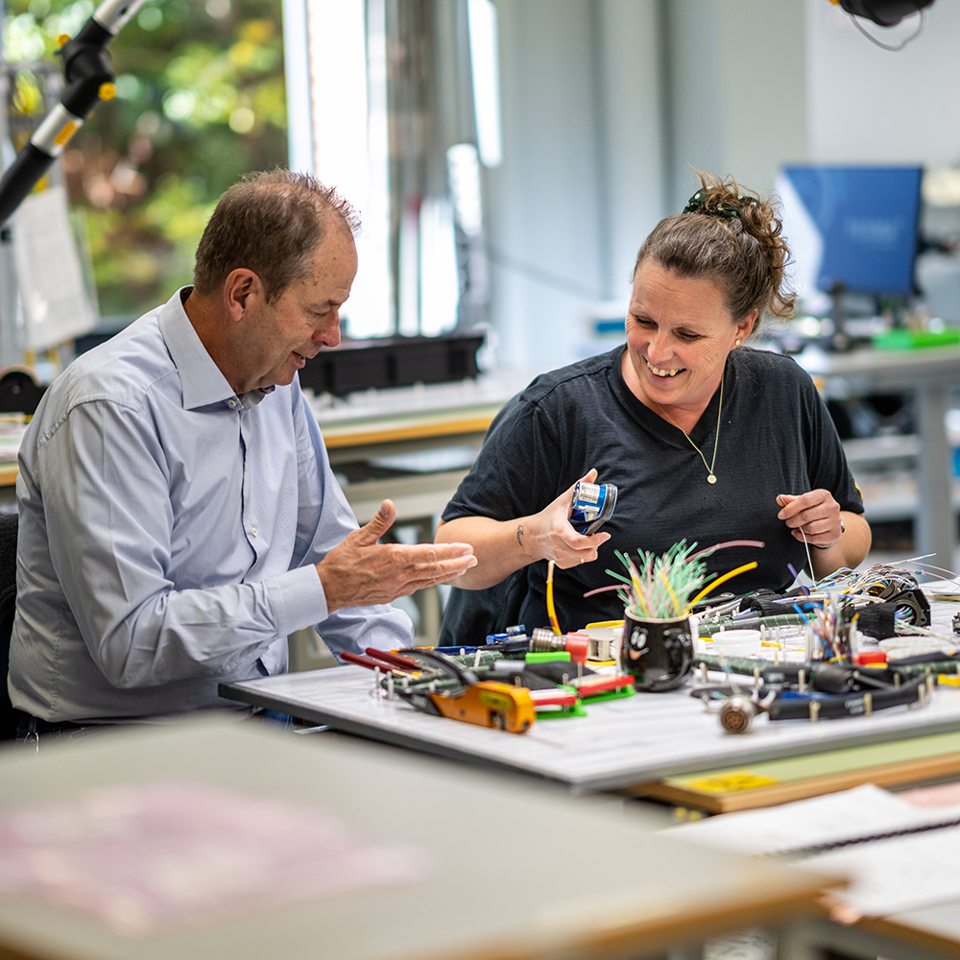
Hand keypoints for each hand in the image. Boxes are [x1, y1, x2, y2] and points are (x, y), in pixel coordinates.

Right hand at [317, 500, 476, 611]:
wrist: (328, 590)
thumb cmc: (341, 563)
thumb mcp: (358, 537)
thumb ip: (378, 522)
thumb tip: (389, 504)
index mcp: (394, 558)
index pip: (430, 554)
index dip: (451, 551)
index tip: (466, 548)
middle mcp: (399, 575)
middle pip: (436, 569)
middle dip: (457, 564)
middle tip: (474, 559)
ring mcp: (397, 587)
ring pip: (430, 581)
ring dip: (448, 574)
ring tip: (464, 569)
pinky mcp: (393, 595)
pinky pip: (418, 588)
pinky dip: (432, 582)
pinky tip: (438, 578)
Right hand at [524, 469, 610, 568]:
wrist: (531, 536)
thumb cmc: (548, 517)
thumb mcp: (562, 501)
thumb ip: (578, 487)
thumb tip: (593, 473)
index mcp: (559, 531)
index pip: (577, 542)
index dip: (595, 541)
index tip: (605, 534)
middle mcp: (558, 546)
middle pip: (584, 553)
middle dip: (597, 545)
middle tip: (601, 536)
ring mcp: (559, 557)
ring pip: (584, 559)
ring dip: (591, 550)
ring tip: (589, 540)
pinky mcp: (561, 563)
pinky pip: (579, 563)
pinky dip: (583, 556)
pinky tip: (580, 547)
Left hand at [776, 491, 842, 549]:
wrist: (829, 524)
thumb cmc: (813, 509)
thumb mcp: (803, 502)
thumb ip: (791, 501)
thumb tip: (779, 499)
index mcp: (824, 495)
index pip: (805, 500)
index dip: (791, 508)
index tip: (781, 515)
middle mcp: (832, 507)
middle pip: (807, 515)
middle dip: (793, 520)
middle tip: (787, 522)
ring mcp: (835, 521)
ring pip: (811, 528)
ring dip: (799, 529)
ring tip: (795, 527)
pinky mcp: (835, 534)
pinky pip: (814, 538)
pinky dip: (803, 537)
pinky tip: (798, 533)